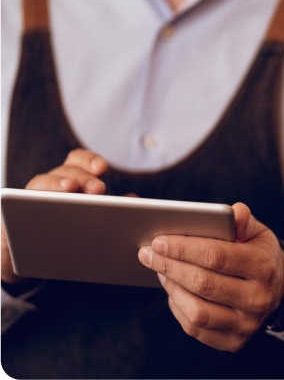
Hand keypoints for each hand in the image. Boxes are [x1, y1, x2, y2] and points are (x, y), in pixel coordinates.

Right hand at [0, 148, 107, 284]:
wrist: (34, 253)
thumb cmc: (69, 227)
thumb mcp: (92, 216)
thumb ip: (112, 207)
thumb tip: (134, 201)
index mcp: (74, 180)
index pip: (79, 160)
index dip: (89, 160)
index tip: (103, 168)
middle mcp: (53, 184)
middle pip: (65, 170)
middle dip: (82, 177)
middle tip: (97, 189)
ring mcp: (34, 198)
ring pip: (42, 183)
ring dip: (56, 184)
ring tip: (69, 190)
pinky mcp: (17, 214)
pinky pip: (19, 204)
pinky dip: (28, 203)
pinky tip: (41, 211)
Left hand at [138, 203, 283, 351]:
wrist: (278, 290)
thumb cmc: (259, 254)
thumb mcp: (257, 233)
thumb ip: (243, 220)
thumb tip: (234, 212)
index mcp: (263, 267)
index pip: (216, 256)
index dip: (183, 248)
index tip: (159, 240)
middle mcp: (258, 299)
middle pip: (202, 283)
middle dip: (169, 266)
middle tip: (148, 253)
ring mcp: (247, 325)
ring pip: (197, 311)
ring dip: (171, 288)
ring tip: (160, 270)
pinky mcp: (234, 342)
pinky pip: (196, 328)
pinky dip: (177, 308)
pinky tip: (172, 290)